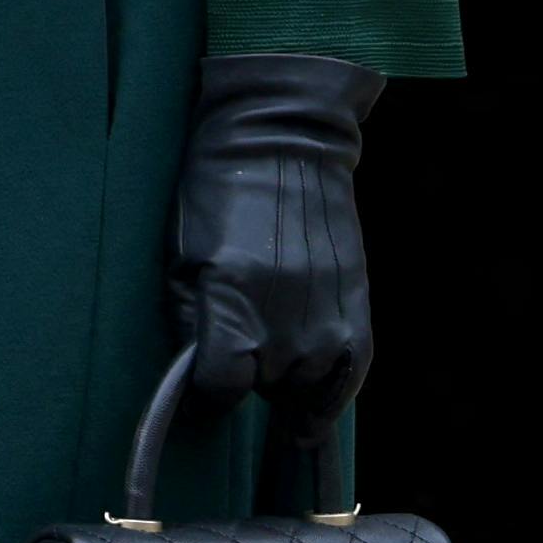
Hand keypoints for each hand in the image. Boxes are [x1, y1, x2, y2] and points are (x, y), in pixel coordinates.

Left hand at [167, 53, 382, 414]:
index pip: (225, 386)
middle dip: (250, 378)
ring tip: (274, 350)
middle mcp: (287, 316)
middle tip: (242, 344)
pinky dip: (329, 390)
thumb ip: (191, 327)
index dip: (211, 395)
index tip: (207, 388)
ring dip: (289, 383)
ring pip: (307, 389)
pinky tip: (314, 397)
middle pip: (267, 389)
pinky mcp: (360, 310)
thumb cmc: (216, 197)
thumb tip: (198, 383)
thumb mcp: (182, 260)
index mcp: (234, 298)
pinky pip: (348, 377)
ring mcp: (329, 315)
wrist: (284, 145)